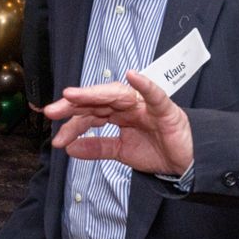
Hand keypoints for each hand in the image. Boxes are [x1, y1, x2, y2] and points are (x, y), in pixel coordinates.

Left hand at [47, 70, 191, 178]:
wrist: (185, 162)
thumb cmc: (157, 150)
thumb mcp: (121, 152)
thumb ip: (97, 148)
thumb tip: (70, 148)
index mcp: (118, 114)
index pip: (90, 113)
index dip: (72, 123)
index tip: (56, 136)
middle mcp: (129, 106)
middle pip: (98, 100)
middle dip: (75, 105)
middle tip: (52, 111)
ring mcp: (146, 106)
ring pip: (118, 95)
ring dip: (95, 94)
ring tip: (74, 95)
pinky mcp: (165, 110)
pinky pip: (155, 95)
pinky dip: (145, 85)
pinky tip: (132, 76)